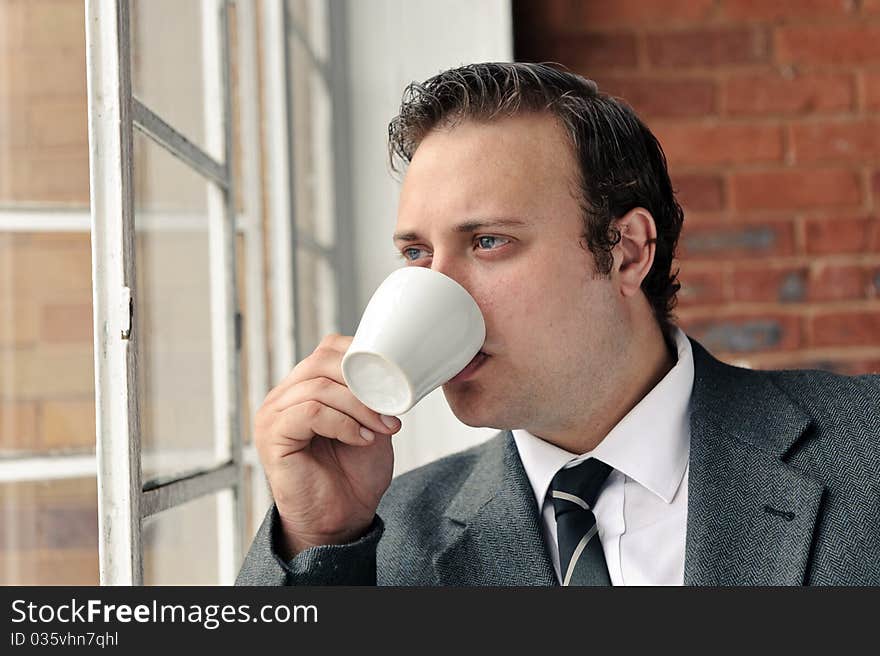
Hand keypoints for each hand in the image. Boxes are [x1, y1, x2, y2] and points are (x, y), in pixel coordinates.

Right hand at [254, 334, 400, 556]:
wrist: (341, 520)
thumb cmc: (353, 474)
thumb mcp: (371, 423)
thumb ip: (371, 394)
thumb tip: (391, 369)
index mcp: (304, 387)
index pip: (327, 349)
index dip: (361, 357)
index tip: (392, 381)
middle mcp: (284, 396)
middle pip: (322, 362)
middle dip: (363, 384)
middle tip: (390, 409)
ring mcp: (274, 415)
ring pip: (319, 388)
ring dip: (358, 407)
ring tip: (380, 428)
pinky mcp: (273, 437)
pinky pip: (310, 413)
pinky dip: (343, 423)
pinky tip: (361, 439)